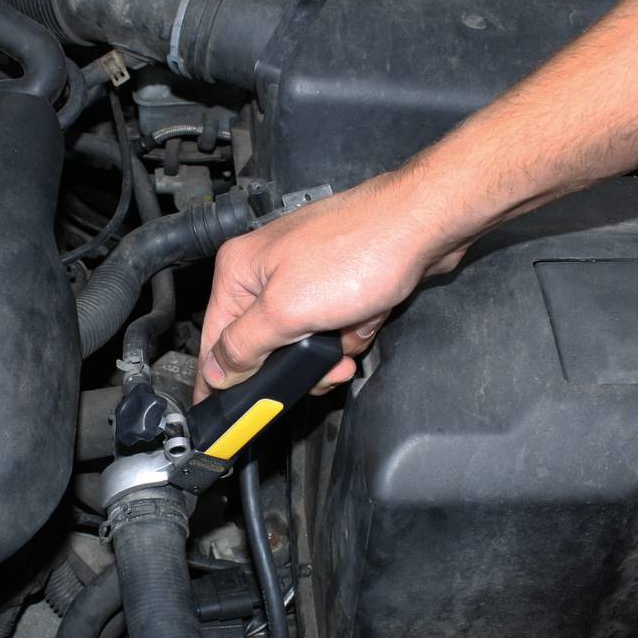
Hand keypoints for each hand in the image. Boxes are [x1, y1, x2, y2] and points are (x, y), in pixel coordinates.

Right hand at [193, 169, 470, 402]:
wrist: (423, 227)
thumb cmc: (359, 249)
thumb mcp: (286, 310)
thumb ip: (244, 346)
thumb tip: (215, 372)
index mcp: (241, 270)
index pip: (214, 337)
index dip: (218, 378)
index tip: (221, 411)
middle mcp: (268, 271)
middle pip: (262, 344)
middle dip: (295, 364)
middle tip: (319, 375)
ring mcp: (305, 276)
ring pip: (303, 342)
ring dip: (330, 350)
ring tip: (350, 339)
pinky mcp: (338, 282)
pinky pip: (333, 327)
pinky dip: (351, 331)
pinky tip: (366, 318)